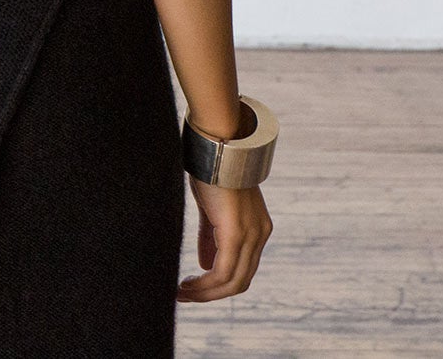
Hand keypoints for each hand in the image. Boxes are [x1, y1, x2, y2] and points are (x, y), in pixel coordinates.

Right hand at [177, 177, 271, 300]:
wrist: (217, 146)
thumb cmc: (212, 171)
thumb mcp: (212, 209)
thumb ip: (210, 238)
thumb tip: (205, 265)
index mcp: (257, 228)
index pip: (242, 269)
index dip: (218, 284)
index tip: (193, 288)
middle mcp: (260, 234)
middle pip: (240, 281)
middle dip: (211, 294)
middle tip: (184, 295)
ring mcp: (252, 235)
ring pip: (233, 282)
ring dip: (205, 293)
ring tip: (181, 293)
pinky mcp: (238, 233)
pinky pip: (223, 272)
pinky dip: (205, 285)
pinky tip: (186, 285)